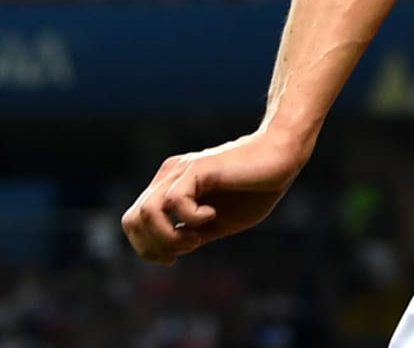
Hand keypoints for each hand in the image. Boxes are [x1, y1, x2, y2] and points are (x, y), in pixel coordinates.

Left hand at [121, 131, 307, 264]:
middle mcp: (169, 176)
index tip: (175, 257)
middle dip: (153, 246)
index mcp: (169, 187)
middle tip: (188, 247)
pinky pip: (175, 201)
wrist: (281, 158)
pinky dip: (192, 218)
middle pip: (132, 219)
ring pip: (146, 212)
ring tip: (197, 236)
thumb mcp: (216, 222)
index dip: (146, 247)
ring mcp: (181, 171)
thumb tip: (170, 250)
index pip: (133, 221)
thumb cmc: (255, 189)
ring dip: (168, 236)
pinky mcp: (198, 169)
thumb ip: (192, 232)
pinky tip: (213, 216)